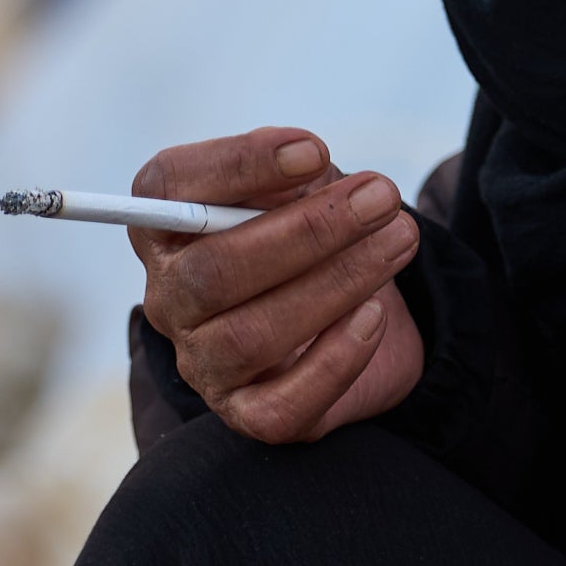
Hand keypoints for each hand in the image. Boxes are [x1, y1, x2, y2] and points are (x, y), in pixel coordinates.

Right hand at [135, 130, 421, 443]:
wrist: (360, 317)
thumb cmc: (316, 241)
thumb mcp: (307, 192)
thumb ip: (298, 177)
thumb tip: (309, 167)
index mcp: (167, 228)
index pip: (167, 188)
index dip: (237, 165)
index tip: (315, 151)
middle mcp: (170, 298)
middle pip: (213, 270)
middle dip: (309, 230)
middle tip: (381, 198)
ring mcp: (204, 361)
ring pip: (251, 335)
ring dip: (337, 282)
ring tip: (398, 242)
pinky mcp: (248, 414)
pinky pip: (281, 405)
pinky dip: (335, 359)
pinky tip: (375, 316)